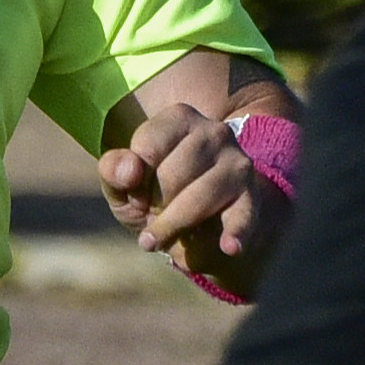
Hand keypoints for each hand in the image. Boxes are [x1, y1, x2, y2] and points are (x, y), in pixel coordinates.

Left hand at [100, 103, 281, 293]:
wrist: (194, 224)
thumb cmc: (152, 194)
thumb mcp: (122, 184)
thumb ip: (113, 171)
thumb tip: (130, 172)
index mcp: (179, 118)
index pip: (147, 150)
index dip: (134, 182)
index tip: (137, 191)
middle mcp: (214, 132)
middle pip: (172, 176)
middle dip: (155, 204)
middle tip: (154, 213)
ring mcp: (237, 163)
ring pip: (200, 198)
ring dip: (175, 226)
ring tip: (161, 241)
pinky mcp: (251, 197)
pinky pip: (243, 215)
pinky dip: (236, 232)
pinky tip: (230, 247)